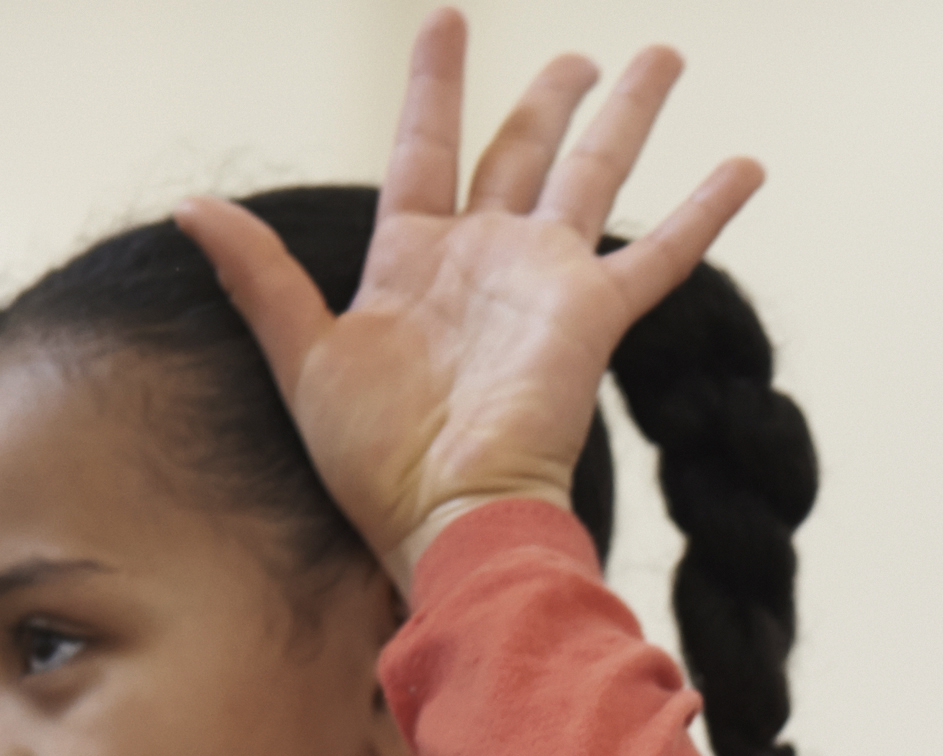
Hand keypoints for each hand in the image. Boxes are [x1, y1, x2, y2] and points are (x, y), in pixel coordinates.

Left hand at [176, 9, 760, 588]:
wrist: (449, 518)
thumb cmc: (374, 462)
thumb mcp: (301, 357)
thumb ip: (260, 276)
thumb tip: (194, 207)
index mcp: (414, 260)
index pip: (427, 147)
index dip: (437, 83)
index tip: (450, 18)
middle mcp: (487, 259)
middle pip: (525, 150)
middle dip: (555, 98)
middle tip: (585, 57)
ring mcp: (545, 281)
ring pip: (596, 174)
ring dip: (629, 116)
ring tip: (662, 60)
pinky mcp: (594, 314)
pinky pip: (660, 252)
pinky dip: (706, 210)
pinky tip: (747, 166)